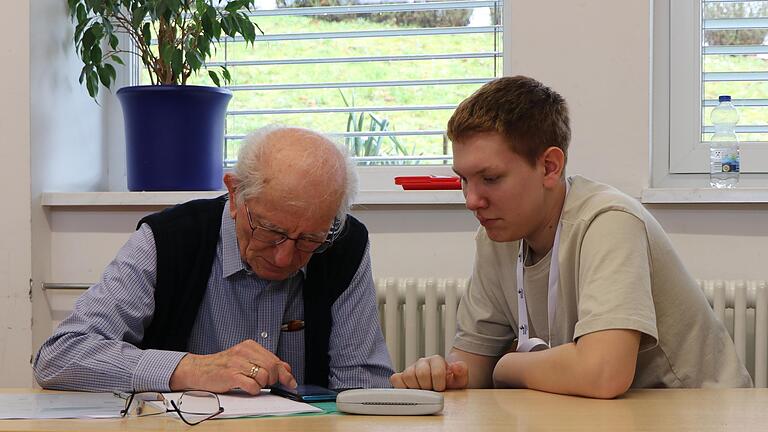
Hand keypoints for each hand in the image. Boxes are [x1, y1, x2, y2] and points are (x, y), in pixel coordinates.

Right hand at [169, 339, 296, 394]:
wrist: (200, 369)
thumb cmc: (224, 366)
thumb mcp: (246, 359)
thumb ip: (265, 362)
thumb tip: (286, 369)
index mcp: (250, 346)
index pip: (275, 359)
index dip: (285, 373)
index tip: (291, 382)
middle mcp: (244, 352)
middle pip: (272, 367)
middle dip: (274, 379)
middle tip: (268, 384)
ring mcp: (237, 363)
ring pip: (264, 377)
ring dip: (262, 385)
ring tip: (254, 384)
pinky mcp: (231, 376)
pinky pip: (252, 386)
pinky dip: (254, 390)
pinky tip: (248, 388)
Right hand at [389, 355, 467, 390]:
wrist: (443, 383)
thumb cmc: (450, 382)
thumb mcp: (460, 378)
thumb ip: (461, 371)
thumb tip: (455, 366)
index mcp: (436, 360)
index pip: (436, 371)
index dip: (439, 383)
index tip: (441, 389)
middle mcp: (422, 362)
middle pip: (421, 373)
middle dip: (427, 386)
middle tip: (431, 391)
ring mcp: (411, 369)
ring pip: (407, 376)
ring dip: (416, 388)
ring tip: (423, 392)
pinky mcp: (402, 377)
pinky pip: (396, 379)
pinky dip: (401, 387)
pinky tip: (411, 391)